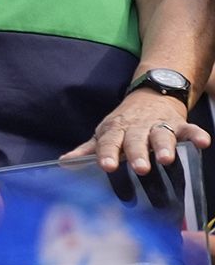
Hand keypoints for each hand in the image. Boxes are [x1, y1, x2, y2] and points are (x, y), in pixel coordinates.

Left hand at [63, 90, 209, 173]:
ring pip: (161, 136)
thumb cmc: (124, 123)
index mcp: (115, 131)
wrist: (151, 95)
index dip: (108, 154)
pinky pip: (189, 130)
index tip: (108, 167)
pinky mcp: (178, 124)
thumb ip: (88, 149)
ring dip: (164, 147)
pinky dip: (196, 135)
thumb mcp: (106, 133)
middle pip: (135, 141)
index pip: (109, 143)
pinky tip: (204, 143)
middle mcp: (136, 128)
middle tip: (140, 169)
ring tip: (166, 160)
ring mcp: (158, 125)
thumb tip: (64, 162)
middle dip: (137, 154)